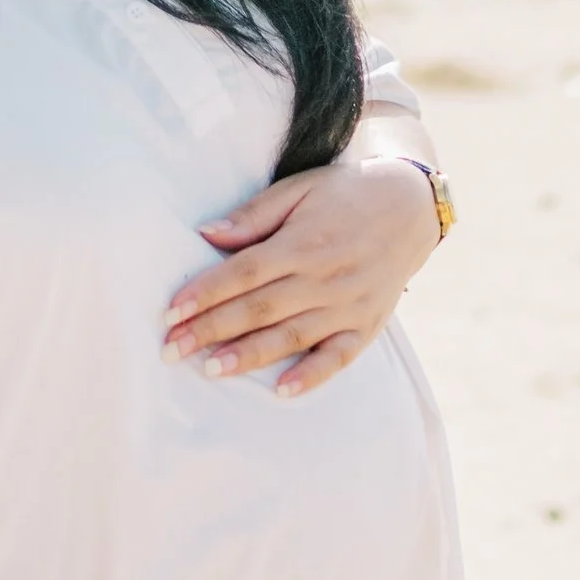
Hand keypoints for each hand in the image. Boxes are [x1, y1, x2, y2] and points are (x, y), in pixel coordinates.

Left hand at [163, 152, 440, 396]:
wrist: (411, 207)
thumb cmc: (344, 193)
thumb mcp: (298, 188)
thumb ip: (253, 215)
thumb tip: (205, 233)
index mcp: (303, 242)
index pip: (243, 273)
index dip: (204, 293)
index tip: (169, 312)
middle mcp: (325, 277)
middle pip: (259, 308)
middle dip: (211, 330)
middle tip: (171, 350)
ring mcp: (349, 304)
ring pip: (292, 336)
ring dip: (250, 356)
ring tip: (210, 371)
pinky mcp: (367, 325)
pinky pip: (339, 357)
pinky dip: (312, 376)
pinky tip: (282, 391)